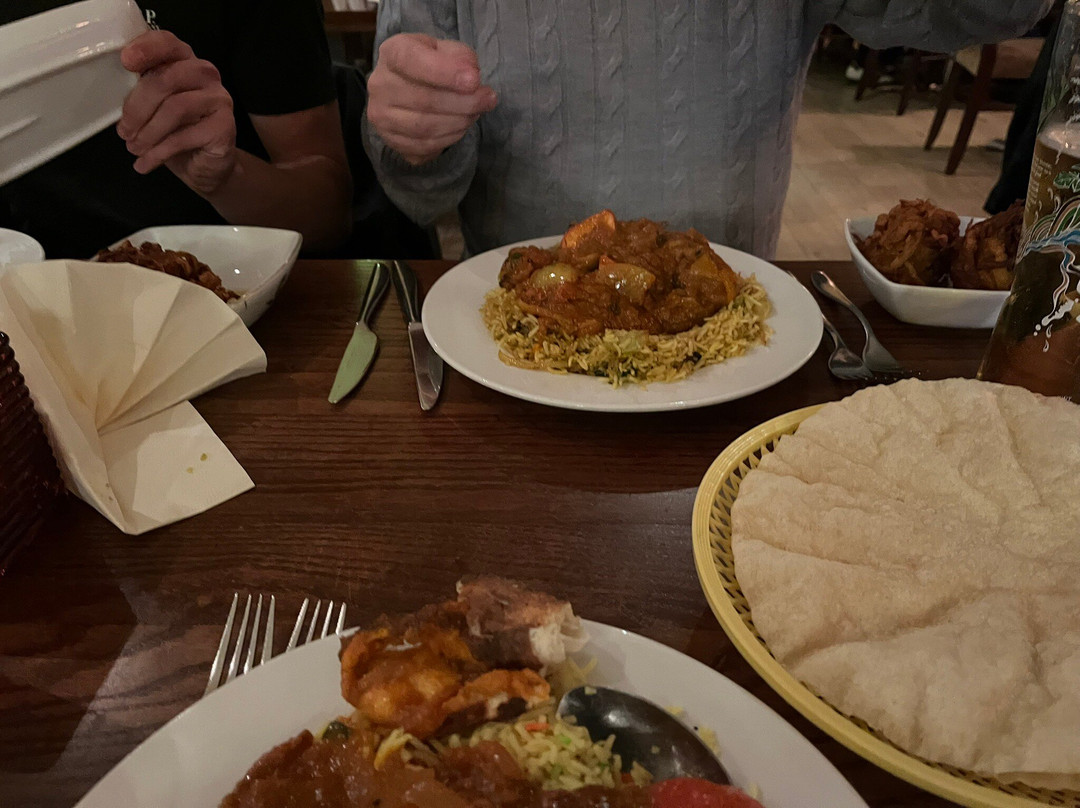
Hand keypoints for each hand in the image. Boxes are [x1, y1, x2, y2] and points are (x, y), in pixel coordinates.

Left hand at [117, 31, 236, 194]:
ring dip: (148, 132)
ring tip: (134, 148)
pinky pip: (184, 137)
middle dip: (137, 107)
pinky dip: (159, 152)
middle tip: (124, 131)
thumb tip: (113, 90)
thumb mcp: (153, 108)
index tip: (126, 62)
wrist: (205, 167)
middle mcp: (205, 75)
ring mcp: (219, 99)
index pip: (168, 43)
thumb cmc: (176, 133)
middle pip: (166, 79)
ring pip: (175, 108)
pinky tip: (146, 163)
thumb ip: (141, 90)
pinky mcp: (224, 127)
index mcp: (185, 62)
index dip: (146, 48)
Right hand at [366, 33, 496, 165]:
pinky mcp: (391, 141)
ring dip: (459, 122)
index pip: (412, 61)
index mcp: (392, 53)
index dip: (445, 72)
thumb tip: (471, 76)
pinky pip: (424, 146)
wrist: (407, 87)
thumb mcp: (445, 49)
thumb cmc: (429, 64)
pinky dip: (449, 138)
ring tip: (476, 112)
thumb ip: (460, 56)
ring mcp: (381, 116)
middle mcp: (380, 85)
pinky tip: (460, 126)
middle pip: (424, 100)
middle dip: (464, 102)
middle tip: (489, 99)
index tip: (474, 80)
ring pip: (425, 127)